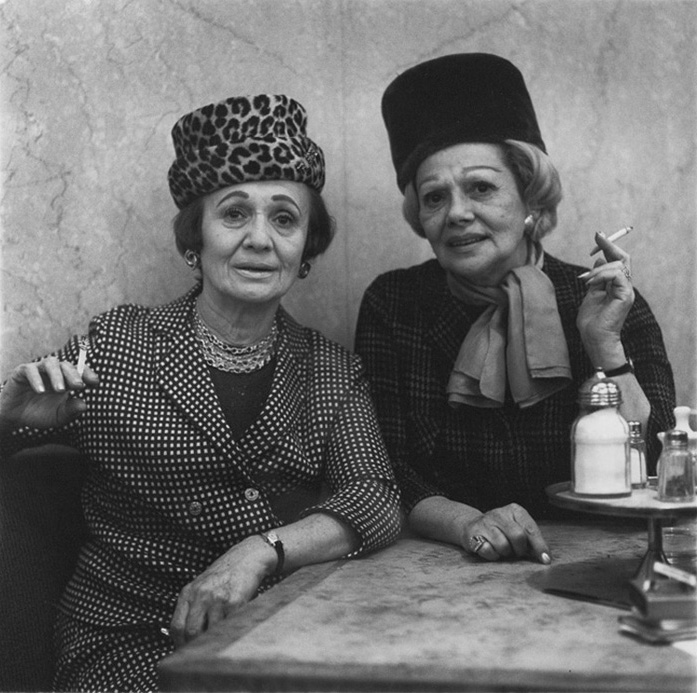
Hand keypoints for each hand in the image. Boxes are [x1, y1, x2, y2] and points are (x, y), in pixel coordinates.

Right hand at [0, 356, 97, 430]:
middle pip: (67, 365)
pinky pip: (30, 370)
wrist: (16, 417)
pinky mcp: (22, 372)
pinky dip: (36, 379)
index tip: (94, 382)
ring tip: (60, 390)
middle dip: (74, 375)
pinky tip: (40, 391)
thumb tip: (84, 405)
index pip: (80, 371)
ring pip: (51, 363)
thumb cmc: (41, 414)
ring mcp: (38, 370)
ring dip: (57, 375)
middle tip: (78, 386)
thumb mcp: (58, 416)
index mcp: (67, 380)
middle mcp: (54, 372)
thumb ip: (70, 411)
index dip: (88, 374)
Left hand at [169, 535, 275, 647]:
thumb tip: (185, 637)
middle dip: (195, 647)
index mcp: (188, 592)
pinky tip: (231, 629)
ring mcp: (217, 598)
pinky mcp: (234, 601)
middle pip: (191, 632)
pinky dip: (228, 632)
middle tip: (201, 651)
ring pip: (209, 632)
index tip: (185, 651)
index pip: (176, 626)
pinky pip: (227, 626)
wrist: (247, 557)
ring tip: (218, 640)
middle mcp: (201, 595)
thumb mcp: (201, 586)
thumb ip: (192, 607)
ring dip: (214, 641)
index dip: (179, 643)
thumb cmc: (224, 574)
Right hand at [460, 503, 550, 563]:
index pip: (531, 529)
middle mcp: (499, 513)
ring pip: (503, 546)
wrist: (472, 525)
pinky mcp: (473, 533)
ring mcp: (485, 522)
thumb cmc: (501, 530)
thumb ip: (531, 539)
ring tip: (501, 548)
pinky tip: (490, 548)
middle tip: (516, 551)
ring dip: (505, 553)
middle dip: (519, 549)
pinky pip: (489, 551)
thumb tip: (545, 557)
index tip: (546, 559)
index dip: (540, 546)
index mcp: (514, 510)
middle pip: (518, 537)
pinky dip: (492, 555)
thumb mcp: (518, 528)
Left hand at [576, 232, 634, 363]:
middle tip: (597, 236)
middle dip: (609, 245)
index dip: (609, 247)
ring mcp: (626, 290)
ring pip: (618, 265)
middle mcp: (624, 286)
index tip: (598, 236)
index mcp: (617, 286)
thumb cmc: (591, 321)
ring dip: (598, 269)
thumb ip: (596, 279)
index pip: (617, 261)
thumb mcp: (591, 294)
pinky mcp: (625, 295)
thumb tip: (599, 261)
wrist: (594, 338)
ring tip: (585, 280)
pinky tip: (591, 283)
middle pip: (623, 258)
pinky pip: (617, 275)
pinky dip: (602, 275)